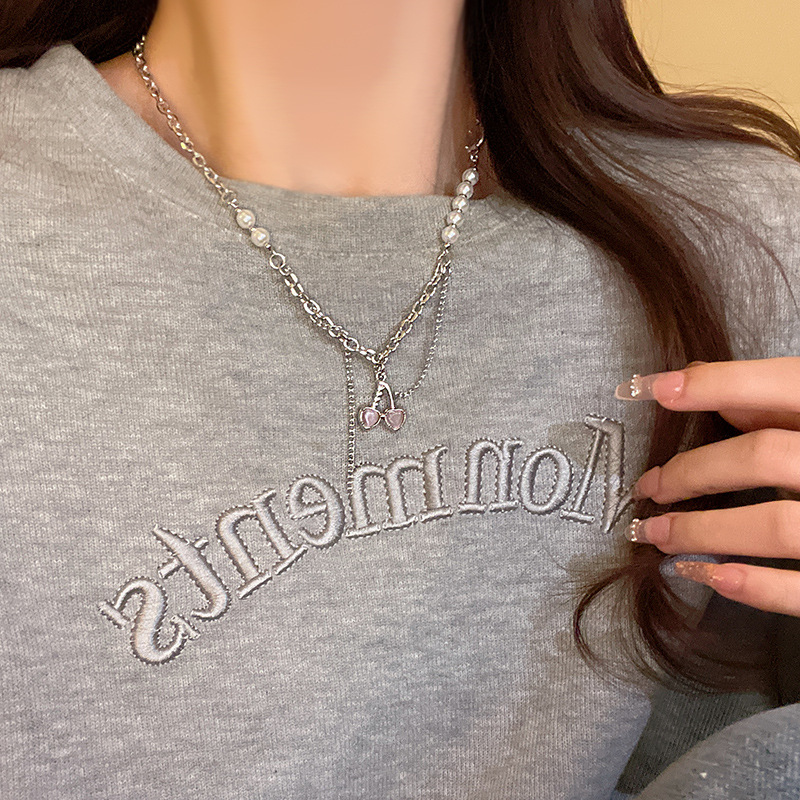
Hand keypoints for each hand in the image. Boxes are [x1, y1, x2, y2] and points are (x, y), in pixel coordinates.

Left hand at [615, 357, 799, 617]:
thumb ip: (788, 403)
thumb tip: (721, 398)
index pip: (782, 386)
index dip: (715, 383)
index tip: (653, 388)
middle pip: (762, 457)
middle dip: (692, 472)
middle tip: (648, 487)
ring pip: (773, 525)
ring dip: (701, 530)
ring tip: (657, 534)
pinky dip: (753, 586)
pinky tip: (708, 575)